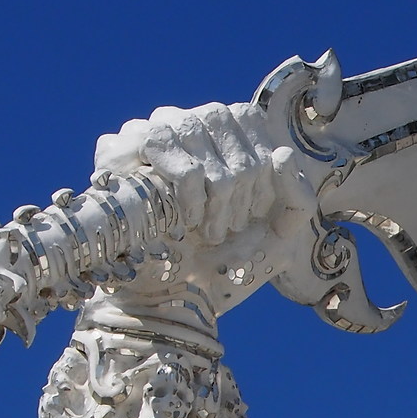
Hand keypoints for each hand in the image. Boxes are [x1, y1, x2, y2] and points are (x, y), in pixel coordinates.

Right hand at [91, 102, 315, 311]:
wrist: (177, 300)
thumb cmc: (227, 267)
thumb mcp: (281, 235)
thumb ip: (297, 196)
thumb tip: (281, 152)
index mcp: (222, 135)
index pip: (247, 118)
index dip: (259, 167)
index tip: (254, 214)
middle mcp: (181, 126)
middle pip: (220, 118)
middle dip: (237, 181)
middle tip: (229, 227)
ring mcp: (147, 137)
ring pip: (192, 128)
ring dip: (213, 190)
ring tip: (209, 228)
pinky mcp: (119, 157)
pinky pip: (166, 149)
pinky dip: (190, 191)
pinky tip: (189, 221)